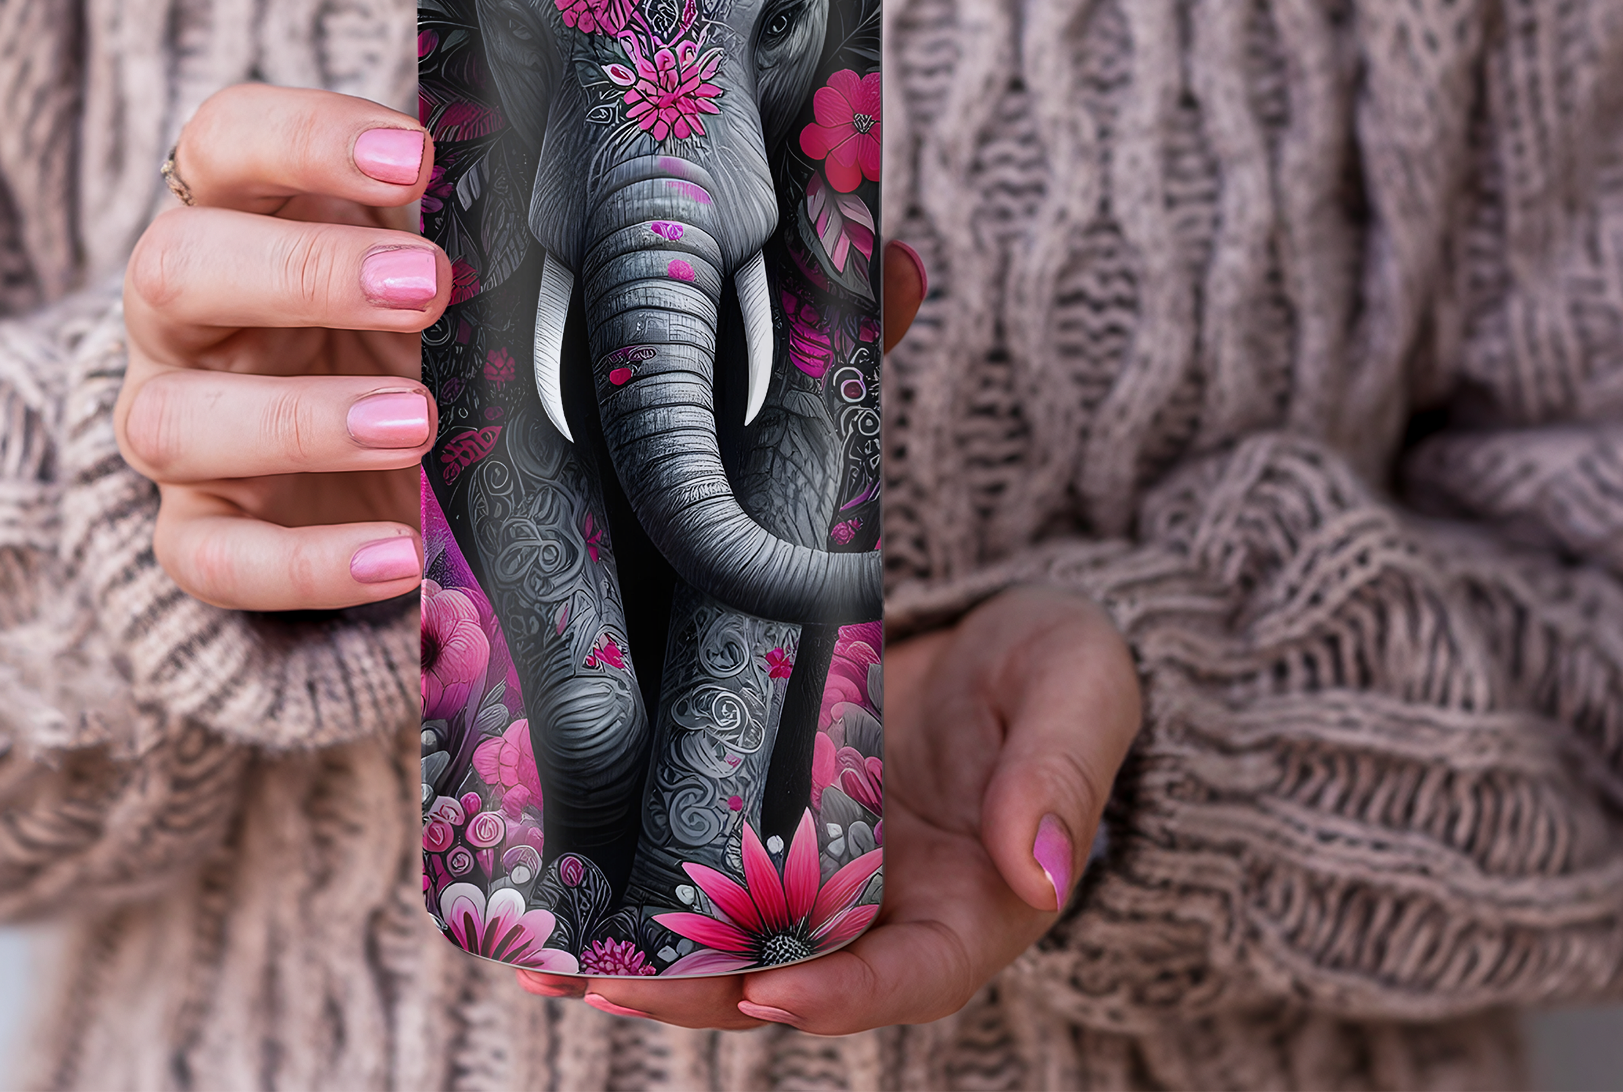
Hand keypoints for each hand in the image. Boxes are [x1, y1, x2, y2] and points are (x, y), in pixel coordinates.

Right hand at [117, 82, 932, 614]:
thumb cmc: (477, 363)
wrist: (368, 508)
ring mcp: (190, 436)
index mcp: (278, 217)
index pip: (230, 139)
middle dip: (303, 267)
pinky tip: (398, 570)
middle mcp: (205, 316)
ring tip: (417, 425)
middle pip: (180, 262)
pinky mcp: (202, 553)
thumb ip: (706, 277)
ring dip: (297, 418)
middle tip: (435, 280)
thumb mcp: (557, 305)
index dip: (304, 137)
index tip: (415, 150)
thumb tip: (891, 268)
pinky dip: (301, 568)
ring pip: (170, 419)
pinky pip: (207, 564)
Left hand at [521, 585, 1140, 1033]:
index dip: (841, 997)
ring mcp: (822, 869)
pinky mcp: (771, 819)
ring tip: (542, 960)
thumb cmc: (1061, 664)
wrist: (1007, 626)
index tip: (770, 993)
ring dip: (639, 958)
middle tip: (607, 985)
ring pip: (727, 938)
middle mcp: (887, 907)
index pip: (911, 974)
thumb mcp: (1080, 692)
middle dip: (696, 987)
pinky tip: (552, 892)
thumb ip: (1061, 773)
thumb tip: (1043, 870)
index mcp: (975, 904)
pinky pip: (700, 868)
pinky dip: (629, 887)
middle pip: (790, 974)